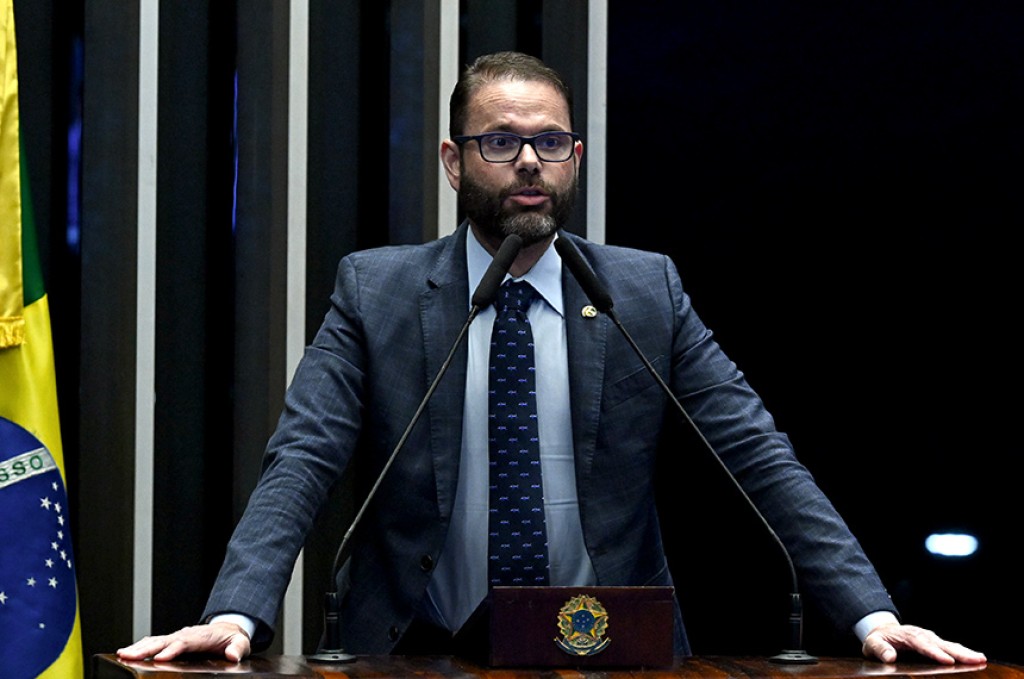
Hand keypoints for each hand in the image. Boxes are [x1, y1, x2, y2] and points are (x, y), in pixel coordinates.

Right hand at [116, 621, 251, 662]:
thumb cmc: (231, 638)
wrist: (227, 630)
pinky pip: (154, 642)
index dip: (172, 649)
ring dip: (138, 647)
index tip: (161, 658)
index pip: (185, 642)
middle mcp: (186, 634)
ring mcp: (177, 637)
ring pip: (155, 640)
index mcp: (201, 636)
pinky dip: (140, 646)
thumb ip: (238, 648)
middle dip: (146, 648)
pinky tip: (127, 653)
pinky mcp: (171, 641)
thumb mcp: (241, 643)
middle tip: (129, 655)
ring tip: (123, 654)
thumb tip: (232, 655)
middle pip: (164, 640)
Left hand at [862, 622, 985, 664]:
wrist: (883, 631)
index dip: (935, 653)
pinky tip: (977, 658)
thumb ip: (880, 650)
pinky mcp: (935, 642)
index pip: (923, 644)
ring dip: (965, 652)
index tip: (947, 661)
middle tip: (975, 659)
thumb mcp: (872, 644)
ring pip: (949, 645)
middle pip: (941, 644)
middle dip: (958, 652)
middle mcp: (922, 635)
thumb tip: (889, 657)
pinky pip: (951, 647)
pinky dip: (964, 652)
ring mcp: (930, 638)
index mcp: (908, 636)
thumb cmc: (878, 640)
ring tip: (981, 659)